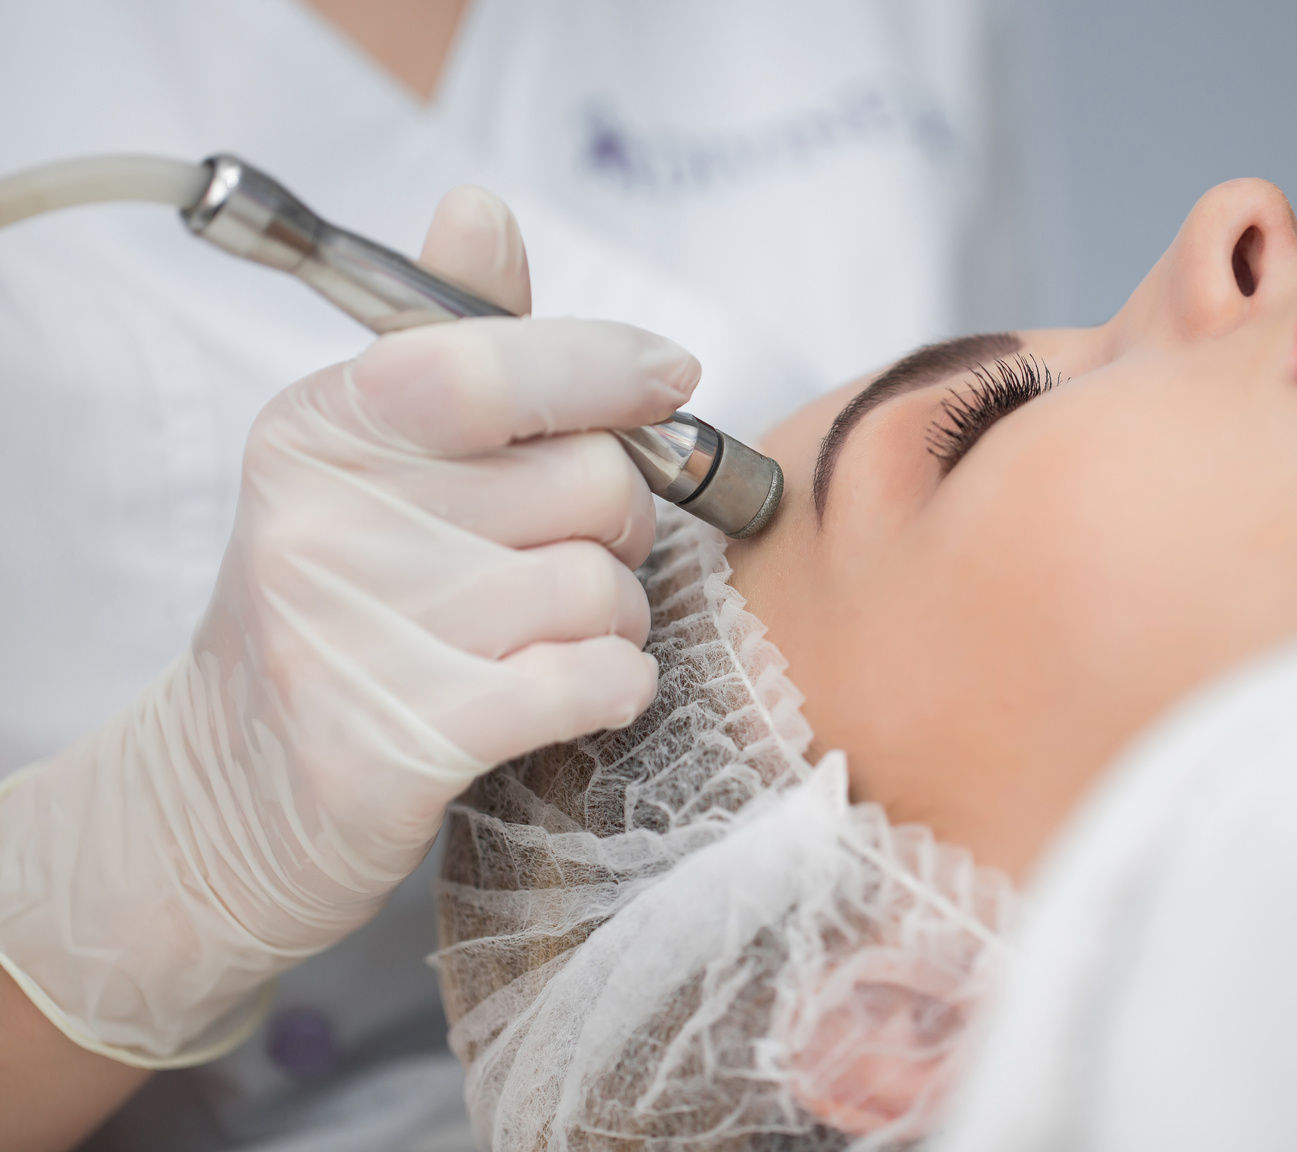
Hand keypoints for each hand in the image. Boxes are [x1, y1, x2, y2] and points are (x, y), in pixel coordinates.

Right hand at [0, 187, 693, 1065]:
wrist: (235, 796)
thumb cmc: (343, 612)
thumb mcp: (365, 467)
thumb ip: (452, 348)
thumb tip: (481, 206)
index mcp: (320, 431)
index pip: (486, 360)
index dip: (604, 363)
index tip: (666, 378)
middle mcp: (329, 522)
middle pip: (588, 478)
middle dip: (621, 520)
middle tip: (575, 552)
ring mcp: (365, 635)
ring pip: (605, 584)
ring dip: (616, 616)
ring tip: (553, 635)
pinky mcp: (411, 740)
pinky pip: (596, 676)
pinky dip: (617, 685)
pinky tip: (576, 692)